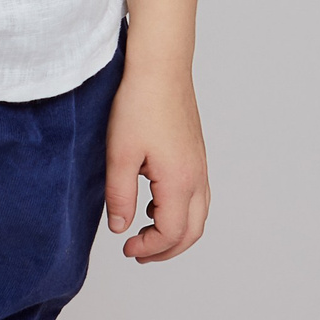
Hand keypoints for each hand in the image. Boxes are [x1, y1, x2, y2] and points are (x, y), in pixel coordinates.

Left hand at [104, 59, 209, 261]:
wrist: (161, 68)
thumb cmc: (139, 104)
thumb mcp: (119, 154)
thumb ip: (120, 196)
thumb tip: (121, 229)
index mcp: (179, 181)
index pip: (170, 233)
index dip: (149, 248)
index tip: (126, 247)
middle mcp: (197, 177)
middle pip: (192, 232)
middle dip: (166, 249)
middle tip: (137, 252)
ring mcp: (200, 166)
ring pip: (198, 215)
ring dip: (175, 231)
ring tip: (144, 229)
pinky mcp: (196, 155)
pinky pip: (197, 196)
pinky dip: (180, 211)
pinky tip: (153, 201)